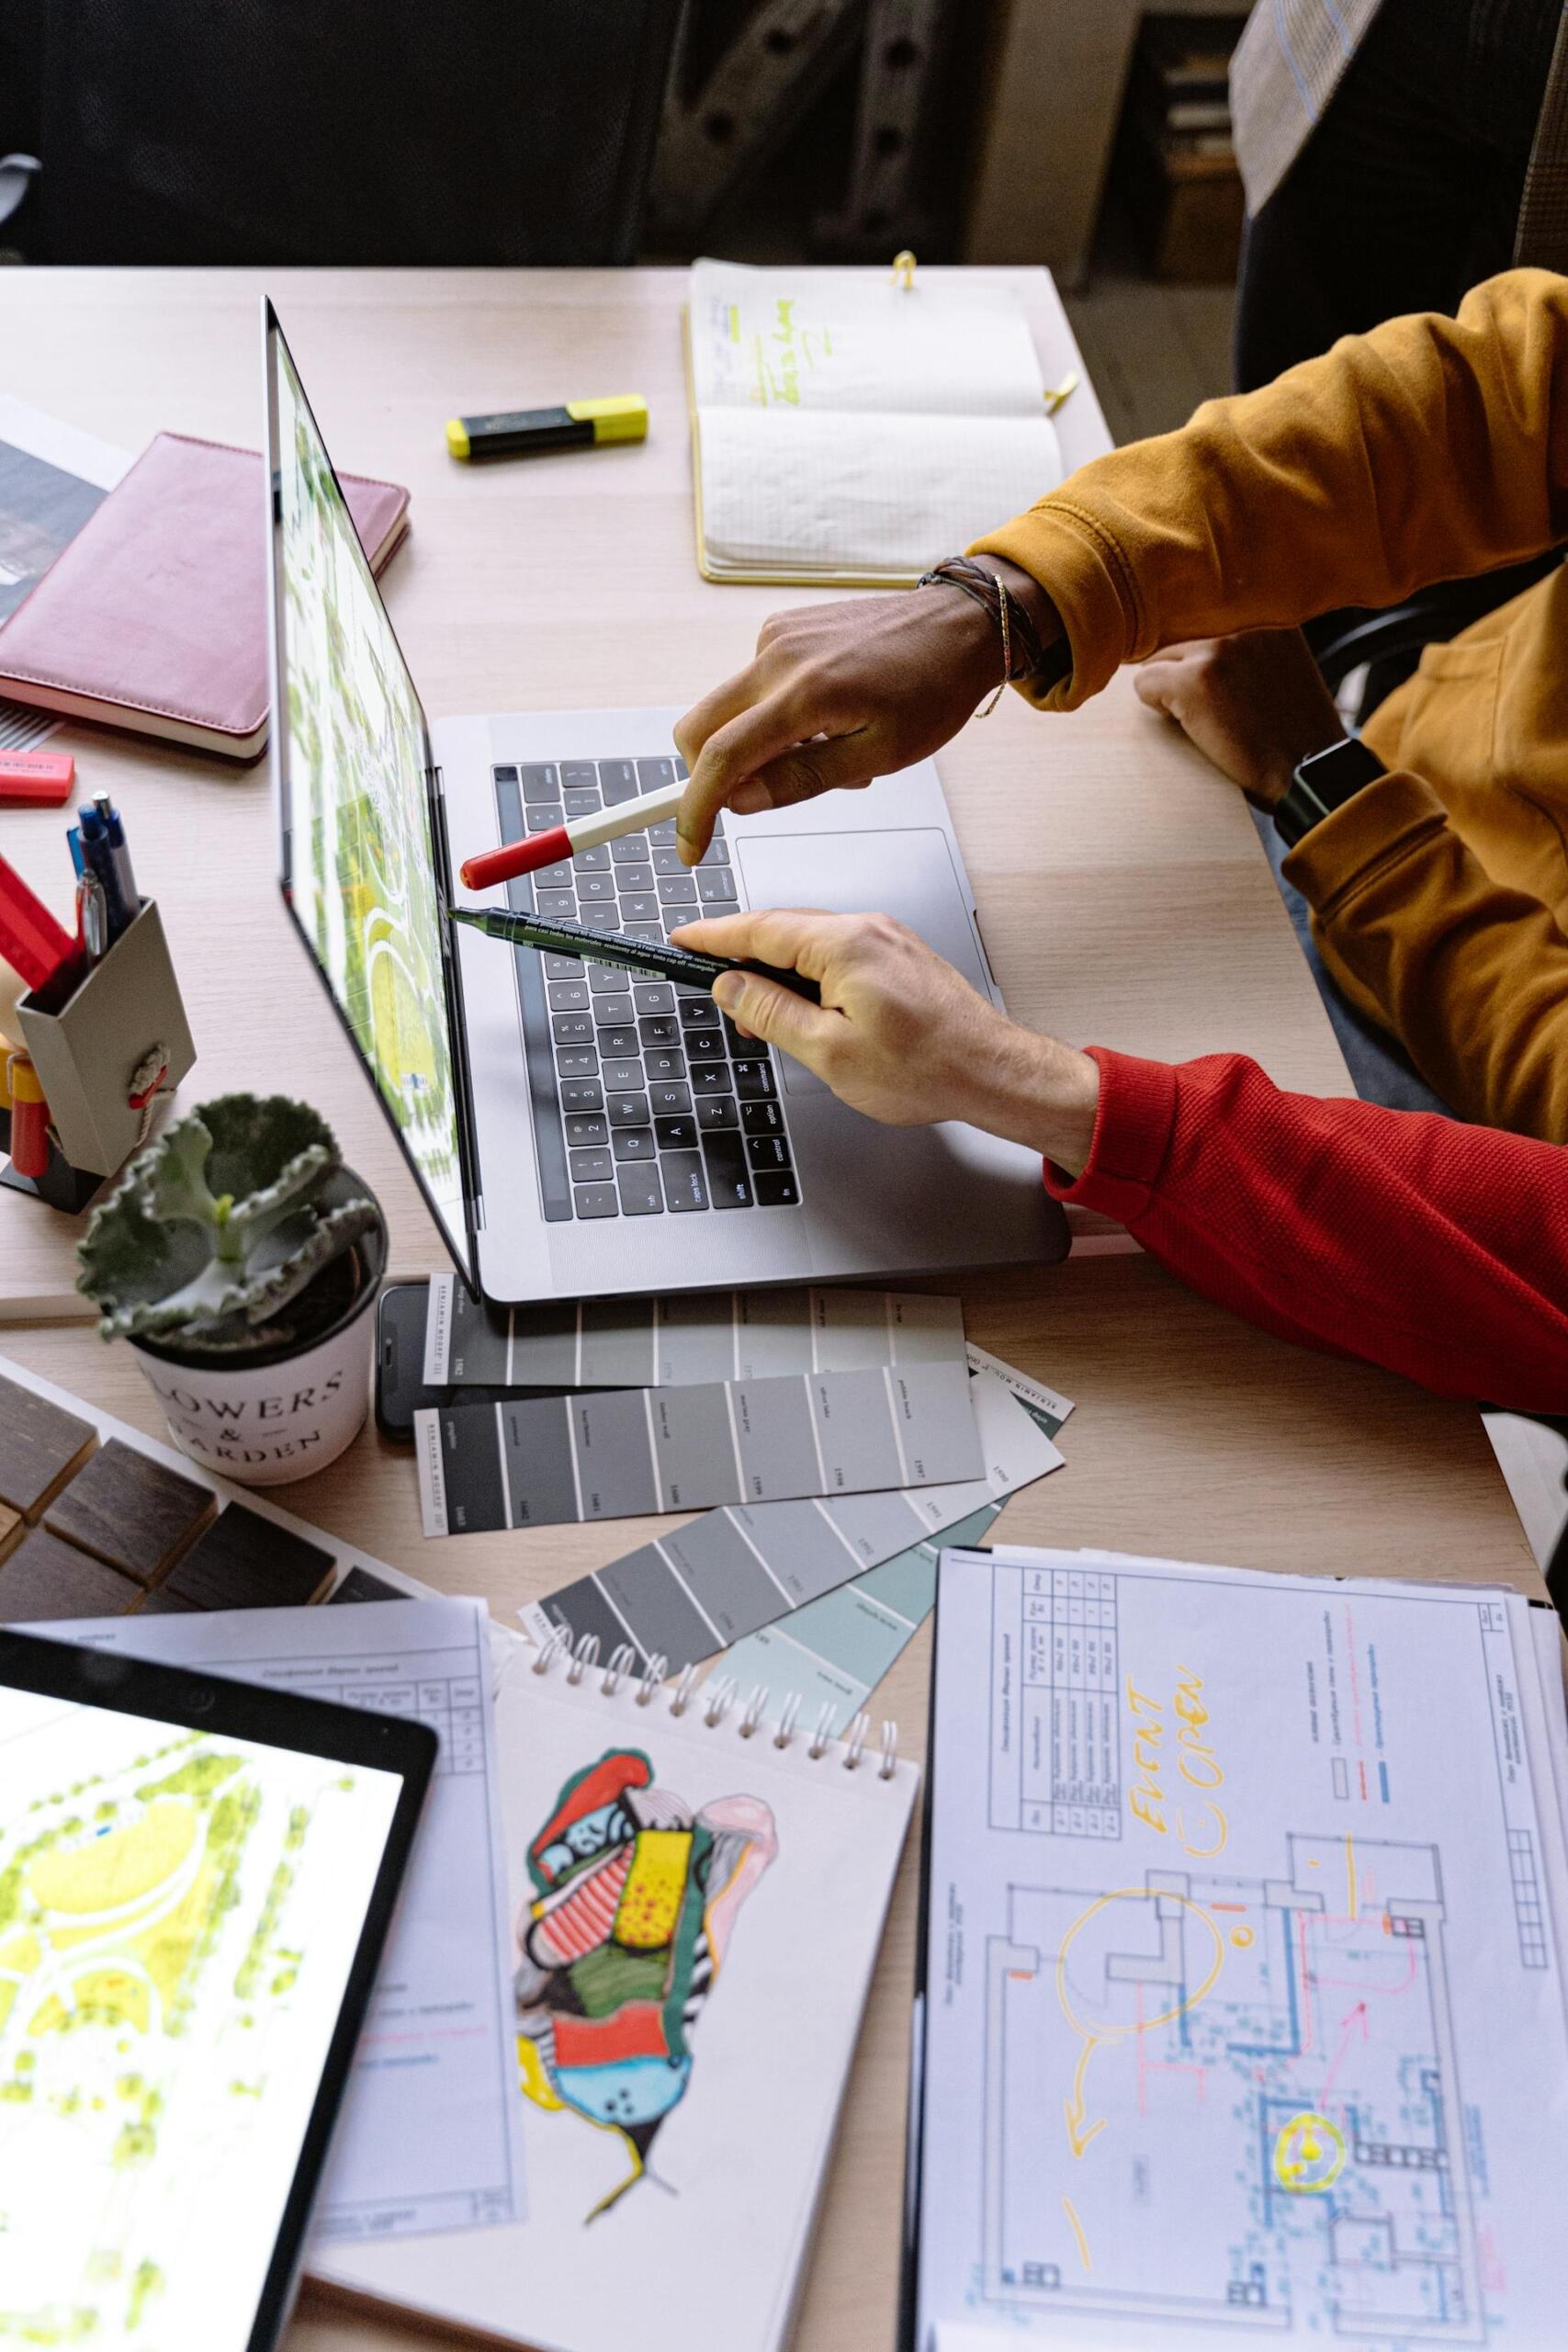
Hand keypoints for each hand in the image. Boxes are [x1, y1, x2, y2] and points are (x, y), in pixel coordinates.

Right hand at [671, 907, 1099, 1175]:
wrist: (991, 1072)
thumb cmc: (926, 1068)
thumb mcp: (827, 1051)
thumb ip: (770, 1013)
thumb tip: (730, 987)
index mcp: (844, 944)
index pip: (758, 928)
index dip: (712, 936)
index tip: (681, 940)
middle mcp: (868, 929)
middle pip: (783, 931)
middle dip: (741, 958)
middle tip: (708, 986)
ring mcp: (887, 940)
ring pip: (811, 945)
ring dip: (777, 973)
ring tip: (755, 1014)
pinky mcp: (899, 957)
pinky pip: (838, 955)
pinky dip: (809, 976)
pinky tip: (802, 1008)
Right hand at [672, 558, 1061, 863]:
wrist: (960, 624)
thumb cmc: (934, 687)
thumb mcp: (880, 754)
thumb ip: (803, 779)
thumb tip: (741, 801)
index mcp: (805, 692)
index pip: (721, 758)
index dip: (696, 810)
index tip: (691, 847)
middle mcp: (779, 656)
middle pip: (699, 727)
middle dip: (711, 774)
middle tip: (763, 795)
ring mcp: (776, 636)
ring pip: (728, 710)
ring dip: (756, 745)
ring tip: (827, 748)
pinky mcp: (781, 628)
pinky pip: (753, 685)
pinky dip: (774, 715)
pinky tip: (828, 717)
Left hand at [1132, 627, 1345, 808]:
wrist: (1308, 770)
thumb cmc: (1295, 727)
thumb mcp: (1283, 660)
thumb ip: (1247, 639)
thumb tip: (1192, 631)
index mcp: (1267, 610)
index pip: (1201, 613)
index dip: (1203, 653)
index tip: (1224, 681)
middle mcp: (1242, 620)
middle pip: (1176, 634)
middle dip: (1185, 669)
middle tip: (1220, 705)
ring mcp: (1217, 649)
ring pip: (1157, 657)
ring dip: (1172, 688)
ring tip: (1212, 715)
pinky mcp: (1194, 681)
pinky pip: (1144, 684)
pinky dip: (1159, 708)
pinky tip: (1197, 726)